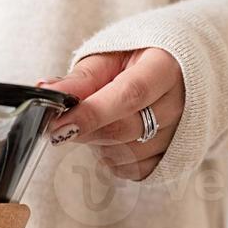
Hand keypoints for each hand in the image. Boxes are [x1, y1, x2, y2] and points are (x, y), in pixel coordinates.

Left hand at [41, 49, 184, 180]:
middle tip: (63, 123)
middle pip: (125, 129)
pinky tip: (114, 138)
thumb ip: (82, 78)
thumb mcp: (111, 57)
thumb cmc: (140, 60)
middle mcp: (181, 103)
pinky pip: (132, 170)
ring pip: (125, 154)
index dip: (91, 113)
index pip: (130, 95)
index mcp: (167, 66)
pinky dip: (113, 158)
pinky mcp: (173, 158)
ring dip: (99, 143)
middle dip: (85, 130)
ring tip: (100, 120)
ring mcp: (180, 134)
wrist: (178, 71)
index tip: (59, 125)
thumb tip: (47, 91)